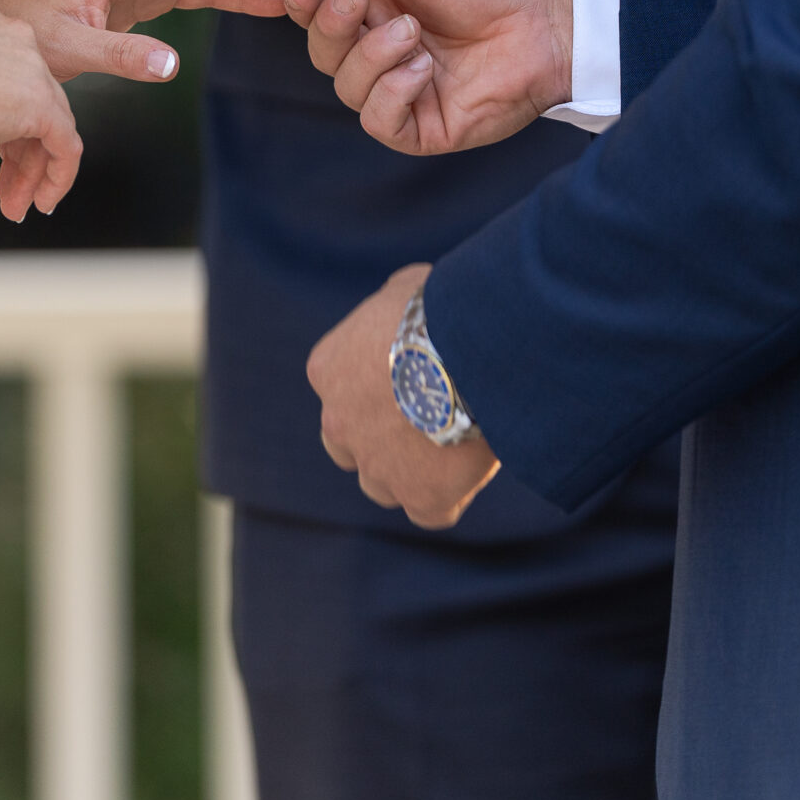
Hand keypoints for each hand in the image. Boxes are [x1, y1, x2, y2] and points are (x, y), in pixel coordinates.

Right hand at [0, 2, 83, 221]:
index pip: (10, 78)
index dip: (4, 121)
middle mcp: (17, 40)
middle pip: (31, 103)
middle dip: (18, 153)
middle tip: (7, 185)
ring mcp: (34, 69)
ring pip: (47, 126)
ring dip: (30, 172)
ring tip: (14, 204)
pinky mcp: (43, 104)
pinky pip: (66, 146)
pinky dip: (57, 177)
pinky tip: (42, 199)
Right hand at [283, 0, 571, 154]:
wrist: (548, 21)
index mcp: (376, 7)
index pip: (315, 12)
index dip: (302, 1)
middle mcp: (382, 50)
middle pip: (322, 51)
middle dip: (332, 25)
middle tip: (361, 0)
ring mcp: (401, 90)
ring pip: (346, 87)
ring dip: (373, 55)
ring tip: (414, 32)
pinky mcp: (421, 126)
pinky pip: (378, 121)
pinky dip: (392, 91)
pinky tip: (424, 69)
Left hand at [308, 264, 500, 528]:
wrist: (468, 349)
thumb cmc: (438, 306)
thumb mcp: (404, 288)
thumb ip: (395, 309)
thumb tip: (411, 309)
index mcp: (328, 370)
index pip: (341, 389)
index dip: (377, 387)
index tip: (413, 376)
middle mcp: (339, 423)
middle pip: (347, 447)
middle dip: (376, 439)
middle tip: (425, 419)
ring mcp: (378, 466)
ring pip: (383, 485)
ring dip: (409, 472)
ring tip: (454, 446)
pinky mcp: (421, 497)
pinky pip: (429, 512)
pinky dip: (447, 498)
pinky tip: (471, 473)